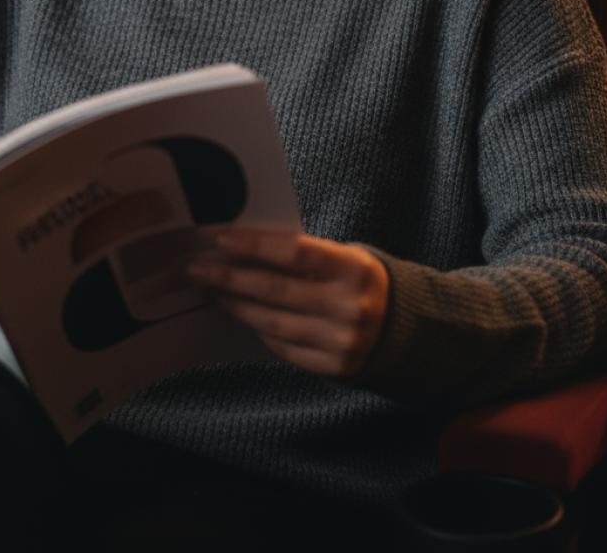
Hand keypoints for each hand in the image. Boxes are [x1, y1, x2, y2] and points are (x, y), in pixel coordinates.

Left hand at [185, 229, 388, 376]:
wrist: (410, 331)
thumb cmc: (363, 282)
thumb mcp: (346, 258)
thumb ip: (306, 255)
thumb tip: (247, 248)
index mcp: (354, 269)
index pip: (295, 252)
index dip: (255, 245)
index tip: (220, 239)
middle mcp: (349, 307)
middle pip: (275, 290)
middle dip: (229, 278)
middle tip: (196, 268)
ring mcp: (341, 341)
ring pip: (272, 322)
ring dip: (236, 305)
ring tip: (212, 291)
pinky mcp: (333, 367)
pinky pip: (284, 347)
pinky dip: (259, 329)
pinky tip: (242, 314)